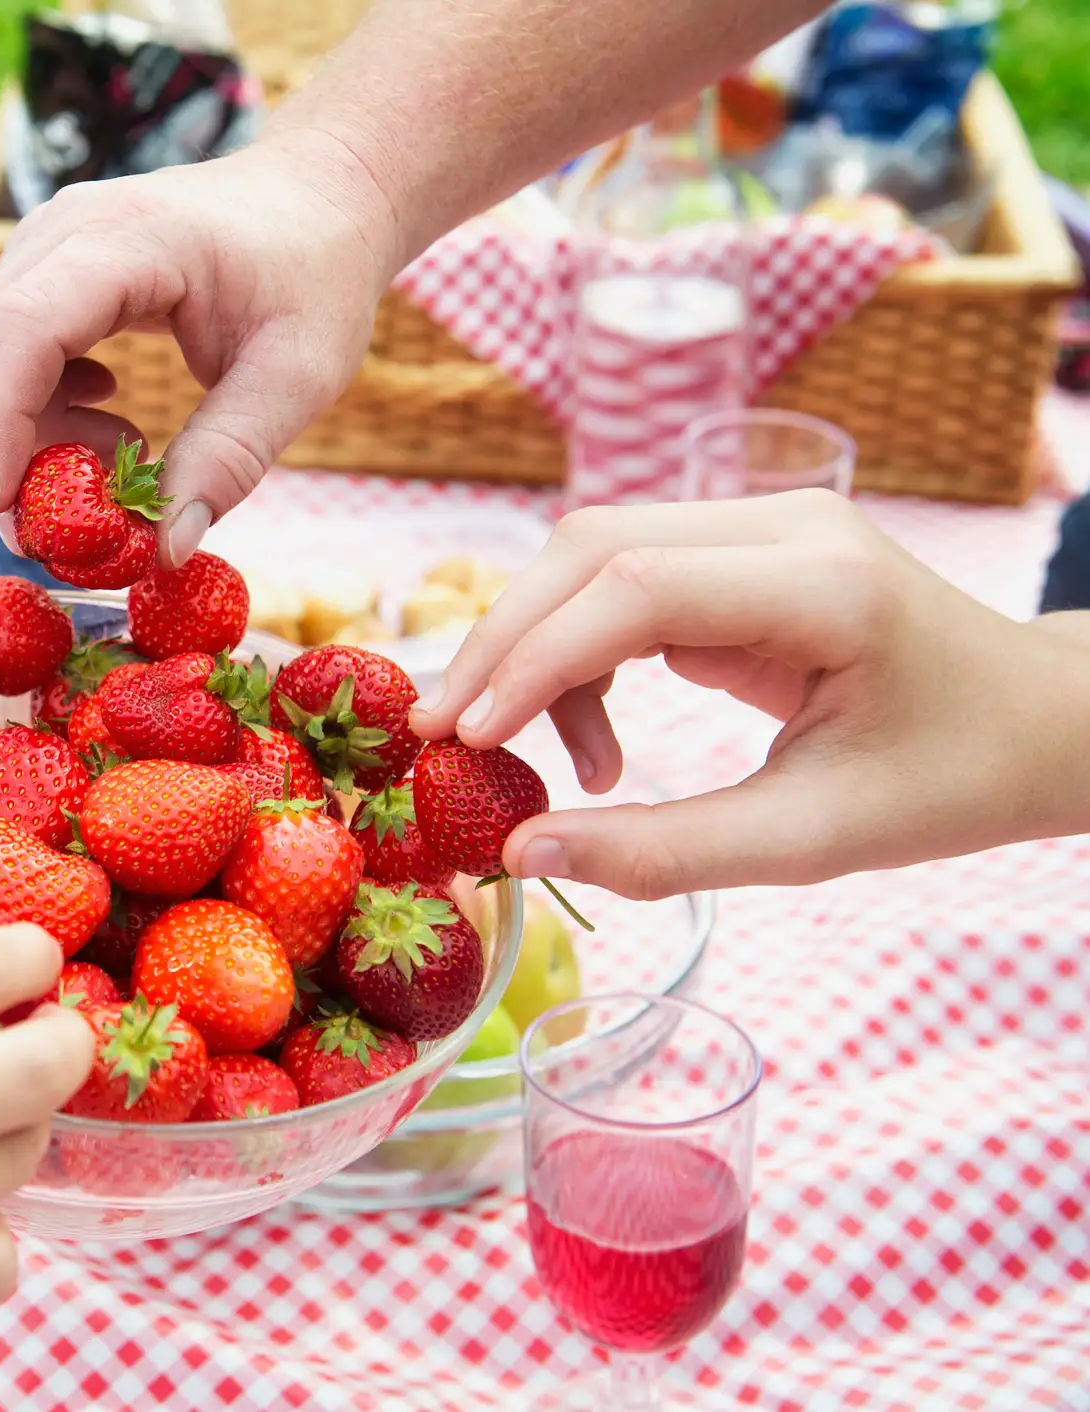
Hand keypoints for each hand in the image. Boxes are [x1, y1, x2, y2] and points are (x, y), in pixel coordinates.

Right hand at [0, 131, 399, 564]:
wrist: (317, 199)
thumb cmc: (315, 276)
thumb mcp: (299, 374)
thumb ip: (232, 456)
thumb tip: (167, 549)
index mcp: (132, 237)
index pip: (25, 328)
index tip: (11, 507)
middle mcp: (67, 229)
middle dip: (7, 451)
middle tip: (63, 530)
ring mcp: (47, 243)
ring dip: (33, 435)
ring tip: (124, 458)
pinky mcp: (46, 269)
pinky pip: (10, 352)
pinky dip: (43, 409)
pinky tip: (113, 420)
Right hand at [409, 492, 1089, 898]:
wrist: (1040, 723)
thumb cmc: (949, 782)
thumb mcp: (814, 839)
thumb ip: (666, 851)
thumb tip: (522, 853)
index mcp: (822, 585)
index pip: (633, 589)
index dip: (535, 660)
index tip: (468, 742)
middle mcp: (785, 524)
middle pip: (590, 547)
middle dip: (504, 643)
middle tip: (448, 740)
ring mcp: (761, 522)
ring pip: (590, 554)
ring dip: (536, 650)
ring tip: (540, 759)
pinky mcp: (738, 545)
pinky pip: (619, 580)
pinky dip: (579, 654)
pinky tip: (596, 738)